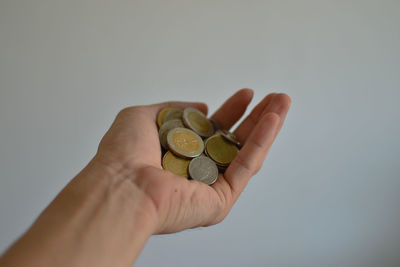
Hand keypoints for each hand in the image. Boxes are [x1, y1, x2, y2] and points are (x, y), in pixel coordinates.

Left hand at [95, 89, 290, 233]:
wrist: (121, 185)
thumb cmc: (123, 153)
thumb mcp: (144, 116)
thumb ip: (175, 108)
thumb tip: (203, 106)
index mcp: (180, 154)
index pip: (213, 131)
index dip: (232, 111)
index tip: (246, 94)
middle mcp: (197, 171)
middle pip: (234, 142)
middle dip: (256, 118)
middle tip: (276, 97)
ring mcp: (210, 187)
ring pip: (245, 154)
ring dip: (266, 127)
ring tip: (283, 102)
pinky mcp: (220, 201)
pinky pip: (245, 168)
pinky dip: (260, 143)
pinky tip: (272, 120)